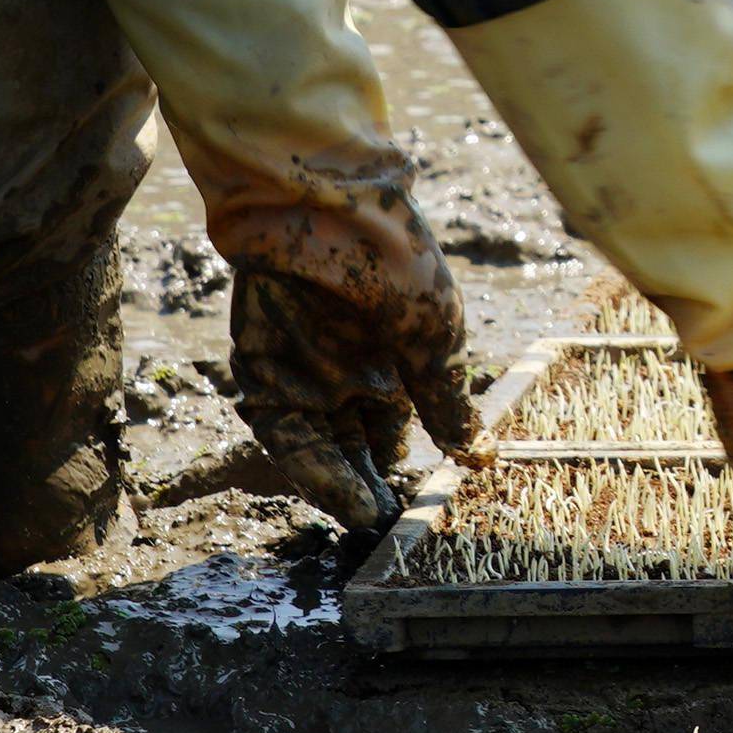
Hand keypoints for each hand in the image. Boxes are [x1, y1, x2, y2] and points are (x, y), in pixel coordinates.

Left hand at [221, 192, 478, 531]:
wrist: (326, 203)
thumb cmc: (396, 261)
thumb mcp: (433, 335)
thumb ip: (443, 399)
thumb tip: (472, 452)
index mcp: (390, 361)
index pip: (393, 430)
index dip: (401, 468)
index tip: (412, 510)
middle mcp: (343, 371)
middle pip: (350, 445)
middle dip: (366, 487)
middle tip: (385, 528)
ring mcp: (300, 370)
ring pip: (316, 445)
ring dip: (338, 485)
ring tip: (365, 518)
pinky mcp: (259, 366)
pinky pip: (279, 429)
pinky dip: (306, 462)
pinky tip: (335, 489)